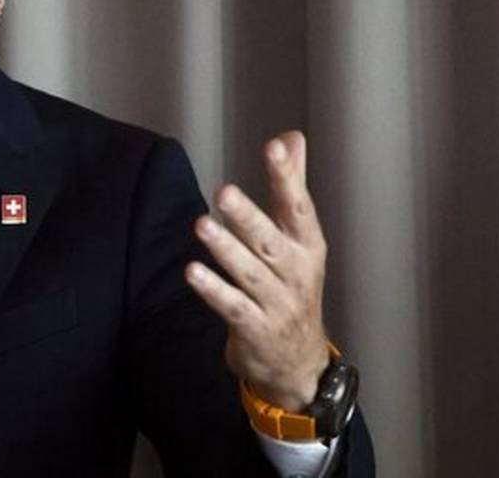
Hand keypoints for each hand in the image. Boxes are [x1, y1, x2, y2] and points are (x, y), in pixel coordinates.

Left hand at [184, 130, 330, 411]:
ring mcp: (277, 303)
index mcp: (307, 246)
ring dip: (225, 250)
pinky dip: (213, 290)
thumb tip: (291, 137)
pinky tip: (192, 271)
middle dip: (248, 216)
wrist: (296, 361)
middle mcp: (295, 272)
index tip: (275, 146)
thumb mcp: (298, 238)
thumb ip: (291, 186)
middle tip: (224, 192)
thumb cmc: (291, 285)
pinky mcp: (255, 328)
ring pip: (249, 273)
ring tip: (202, 225)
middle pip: (270, 241)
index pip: (298, 207)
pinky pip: (233, 307)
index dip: (288, 177)